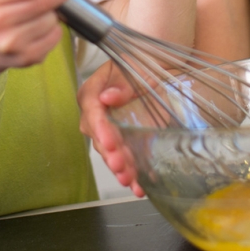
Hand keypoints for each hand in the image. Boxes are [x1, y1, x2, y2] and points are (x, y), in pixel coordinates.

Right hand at [78, 61, 143, 196]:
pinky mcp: (128, 141)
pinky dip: (134, 174)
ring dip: (120, 167)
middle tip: (120, 166)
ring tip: (129, 180)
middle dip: (110, 154)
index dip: (100, 128)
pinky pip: (127, 160)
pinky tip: (140, 187)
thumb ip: (121, 85)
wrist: (157, 68)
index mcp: (94, 92)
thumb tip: (106, 97)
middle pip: (99, 137)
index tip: (109, 141)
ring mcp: (113, 130)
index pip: (92, 110)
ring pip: (112, 152)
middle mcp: (99, 114)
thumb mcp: (132, 67)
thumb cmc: (139, 63)